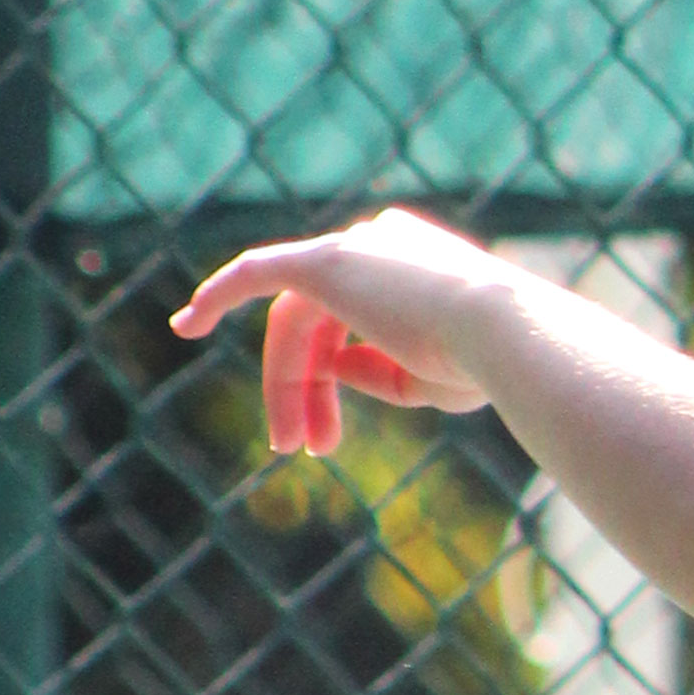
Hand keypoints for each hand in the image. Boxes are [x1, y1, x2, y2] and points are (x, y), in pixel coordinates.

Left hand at [170, 208, 514, 452]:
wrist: (506, 335)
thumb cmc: (487, 364)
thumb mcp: (433, 379)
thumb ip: (381, 372)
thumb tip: (336, 367)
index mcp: (414, 264)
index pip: (354, 320)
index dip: (334, 380)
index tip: (325, 438)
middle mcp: (381, 245)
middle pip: (315, 323)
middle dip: (301, 389)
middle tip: (296, 449)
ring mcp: (354, 247)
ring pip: (295, 323)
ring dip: (285, 385)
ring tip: (287, 445)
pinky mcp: (327, 261)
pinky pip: (257, 271)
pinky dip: (219, 294)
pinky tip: (187, 325)